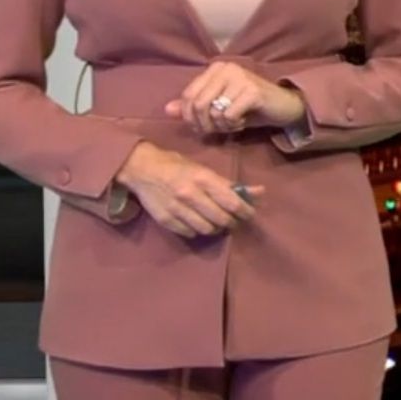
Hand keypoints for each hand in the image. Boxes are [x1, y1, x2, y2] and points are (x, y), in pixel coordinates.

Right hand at [116, 141, 265, 238]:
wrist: (142, 169)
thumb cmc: (177, 166)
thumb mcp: (203, 169)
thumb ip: (228, 183)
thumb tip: (258, 192)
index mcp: (203, 178)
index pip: (232, 202)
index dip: (246, 211)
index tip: (250, 213)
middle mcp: (191, 195)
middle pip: (222, 219)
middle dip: (232, 221)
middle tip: (233, 218)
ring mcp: (178, 209)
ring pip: (208, 230)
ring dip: (216, 228)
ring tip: (216, 221)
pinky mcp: (167, 221)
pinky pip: (191, 233)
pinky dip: (198, 230)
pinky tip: (197, 222)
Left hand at [163, 62, 305, 135]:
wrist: (283, 106)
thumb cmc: (248, 107)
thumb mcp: (217, 106)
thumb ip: (192, 107)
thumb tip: (167, 110)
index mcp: (214, 68)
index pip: (188, 95)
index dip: (189, 117)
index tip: (200, 128)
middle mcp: (225, 68)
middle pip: (198, 104)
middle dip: (204, 124)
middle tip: (216, 130)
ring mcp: (239, 77)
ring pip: (213, 111)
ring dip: (220, 126)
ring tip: (232, 124)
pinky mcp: (252, 90)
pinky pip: (229, 115)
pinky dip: (233, 125)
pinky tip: (242, 122)